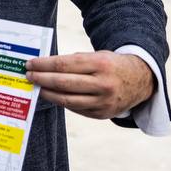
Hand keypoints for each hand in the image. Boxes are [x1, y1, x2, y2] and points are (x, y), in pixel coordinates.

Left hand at [24, 51, 154, 119]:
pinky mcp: (103, 114)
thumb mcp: (97, 56)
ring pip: (67, 100)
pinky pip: (76, 108)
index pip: (64, 65)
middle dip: (41, 79)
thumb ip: (74, 61)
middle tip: (28, 75)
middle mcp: (103, 84)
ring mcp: (104, 101)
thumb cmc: (111, 65)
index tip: (30, 64)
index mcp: (101, 64)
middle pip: (63, 83)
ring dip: (48, 93)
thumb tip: (44, 67)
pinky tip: (53, 95)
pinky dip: (62, 101)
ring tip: (37, 87)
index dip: (44, 65)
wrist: (142, 81)